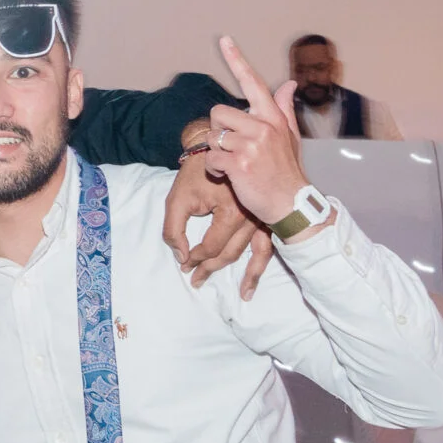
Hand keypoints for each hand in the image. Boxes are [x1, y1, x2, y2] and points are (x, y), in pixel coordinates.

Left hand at [163, 153, 274, 297]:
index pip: (212, 246)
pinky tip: (254, 283)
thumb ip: (174, 229)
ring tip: (243, 294)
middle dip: (211, 269)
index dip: (196, 258)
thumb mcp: (177, 198)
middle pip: (231, 253)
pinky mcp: (266, 217)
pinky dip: (262, 264)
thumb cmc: (196, 172)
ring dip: (248, 276)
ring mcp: (262, 218)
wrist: (217, 148)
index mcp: (231, 211)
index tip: (183, 264)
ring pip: (256, 254)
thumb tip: (182, 256)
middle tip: (195, 280)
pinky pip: (268, 246)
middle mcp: (251, 218)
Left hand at [206, 37, 320, 233]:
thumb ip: (284, 109)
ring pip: (212, 136)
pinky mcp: (239, 163)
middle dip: (219, 131)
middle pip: (218, 112)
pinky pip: (211, 158)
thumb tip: (288, 83)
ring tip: (234, 164)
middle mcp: (263, 126)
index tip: (224, 39)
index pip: (253, 82)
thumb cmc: (286, 171)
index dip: (237, 60)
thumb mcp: (290, 138)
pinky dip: (214, 170)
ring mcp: (251, 144)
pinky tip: (229, 176)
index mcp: (273, 117)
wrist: (291, 204)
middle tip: (234, 149)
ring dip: (216, 153)